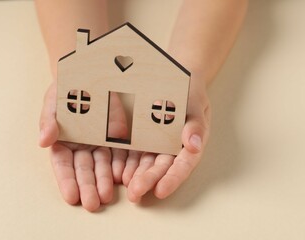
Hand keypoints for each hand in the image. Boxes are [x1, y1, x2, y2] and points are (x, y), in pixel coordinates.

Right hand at [39, 82, 128, 211]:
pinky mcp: (121, 138)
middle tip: (92, 204)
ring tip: (107, 197)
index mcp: (65, 141)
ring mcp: (103, 143)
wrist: (92, 71)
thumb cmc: (68, 86)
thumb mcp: (55, 99)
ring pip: (104, 166)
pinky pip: (123, 154)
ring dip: (105, 182)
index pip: (64, 164)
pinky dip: (123, 167)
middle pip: (85, 170)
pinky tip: (124, 178)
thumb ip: (49, 119)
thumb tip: (43, 141)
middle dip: (88, 187)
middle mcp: (84, 146)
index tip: (71, 196)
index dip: (67, 180)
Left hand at [124, 78, 210, 201]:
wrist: (172, 80)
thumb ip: (196, 125)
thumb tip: (194, 145)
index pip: (182, 165)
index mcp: (188, 145)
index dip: (172, 179)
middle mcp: (171, 149)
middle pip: (160, 168)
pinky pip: (131, 152)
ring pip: (144, 164)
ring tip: (123, 187)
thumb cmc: (188, 93)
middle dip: (148, 181)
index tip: (161, 191)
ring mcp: (154, 145)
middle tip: (135, 193)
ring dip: (135, 177)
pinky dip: (124, 163)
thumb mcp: (196, 105)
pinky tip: (116, 172)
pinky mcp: (139, 140)